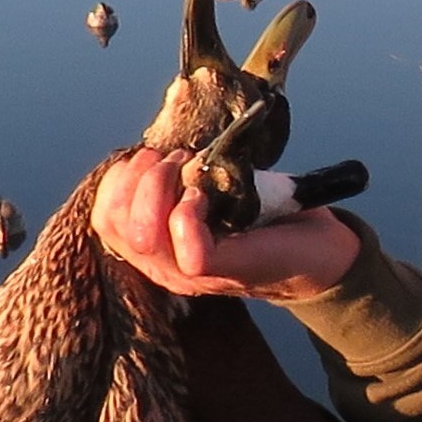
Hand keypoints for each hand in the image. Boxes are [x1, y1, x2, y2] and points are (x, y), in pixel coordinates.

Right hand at [91, 146, 359, 301]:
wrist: (318, 250)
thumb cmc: (263, 216)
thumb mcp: (210, 189)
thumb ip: (178, 178)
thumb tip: (159, 147)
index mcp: (153, 248)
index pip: (104, 217)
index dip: (119, 178)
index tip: (153, 155)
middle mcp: (161, 267)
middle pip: (115, 223)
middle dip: (139, 177)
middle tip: (176, 159)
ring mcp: (186, 274)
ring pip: (142, 235)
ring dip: (160, 187)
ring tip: (189, 169)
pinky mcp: (217, 270)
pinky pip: (184, 244)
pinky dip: (189, 211)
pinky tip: (205, 197)